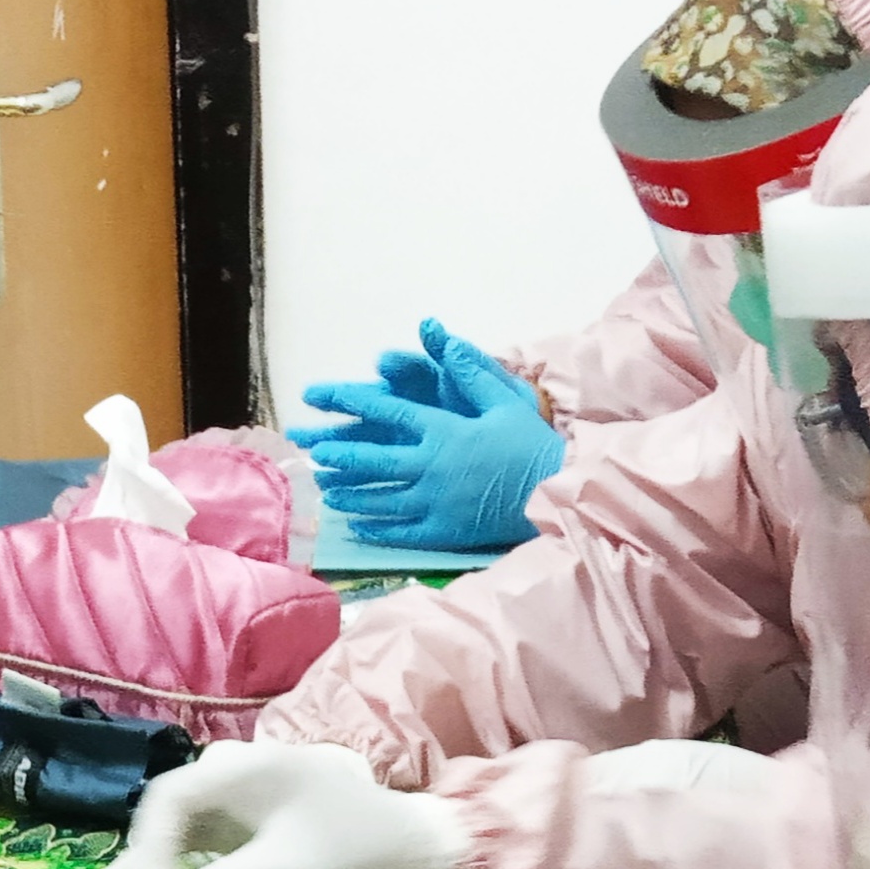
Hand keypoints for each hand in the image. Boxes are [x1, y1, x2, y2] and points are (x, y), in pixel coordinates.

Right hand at [99, 741, 467, 868]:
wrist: (419, 856)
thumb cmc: (359, 855)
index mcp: (246, 767)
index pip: (168, 800)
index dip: (145, 852)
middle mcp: (235, 771)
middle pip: (165, 813)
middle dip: (140, 863)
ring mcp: (241, 796)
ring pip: (177, 830)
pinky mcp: (249, 822)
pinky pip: (198, 843)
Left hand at [290, 321, 563, 551]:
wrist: (556, 491)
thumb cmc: (531, 443)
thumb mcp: (503, 400)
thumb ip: (468, 371)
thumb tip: (441, 338)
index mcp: (442, 429)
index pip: (386, 410)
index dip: (350, 401)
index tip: (320, 396)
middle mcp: (430, 465)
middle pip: (372, 458)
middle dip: (339, 453)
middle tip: (313, 452)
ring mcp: (433, 501)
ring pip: (380, 497)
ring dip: (350, 493)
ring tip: (327, 491)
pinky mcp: (442, 530)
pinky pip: (400, 531)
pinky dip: (375, 528)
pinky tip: (357, 526)